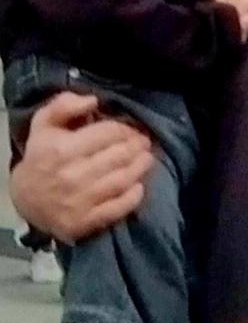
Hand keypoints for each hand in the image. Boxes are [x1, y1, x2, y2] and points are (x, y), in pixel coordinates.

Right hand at [9, 92, 153, 243]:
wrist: (25, 199)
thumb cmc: (41, 155)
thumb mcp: (43, 123)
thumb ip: (64, 105)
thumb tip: (92, 101)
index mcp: (62, 150)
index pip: (108, 134)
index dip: (125, 129)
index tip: (132, 129)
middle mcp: (72, 176)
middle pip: (118, 157)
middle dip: (137, 146)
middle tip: (145, 142)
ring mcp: (79, 201)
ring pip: (121, 180)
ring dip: (140, 167)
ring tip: (147, 158)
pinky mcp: (85, 222)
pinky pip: (117, 208)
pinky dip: (133, 197)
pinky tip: (139, 186)